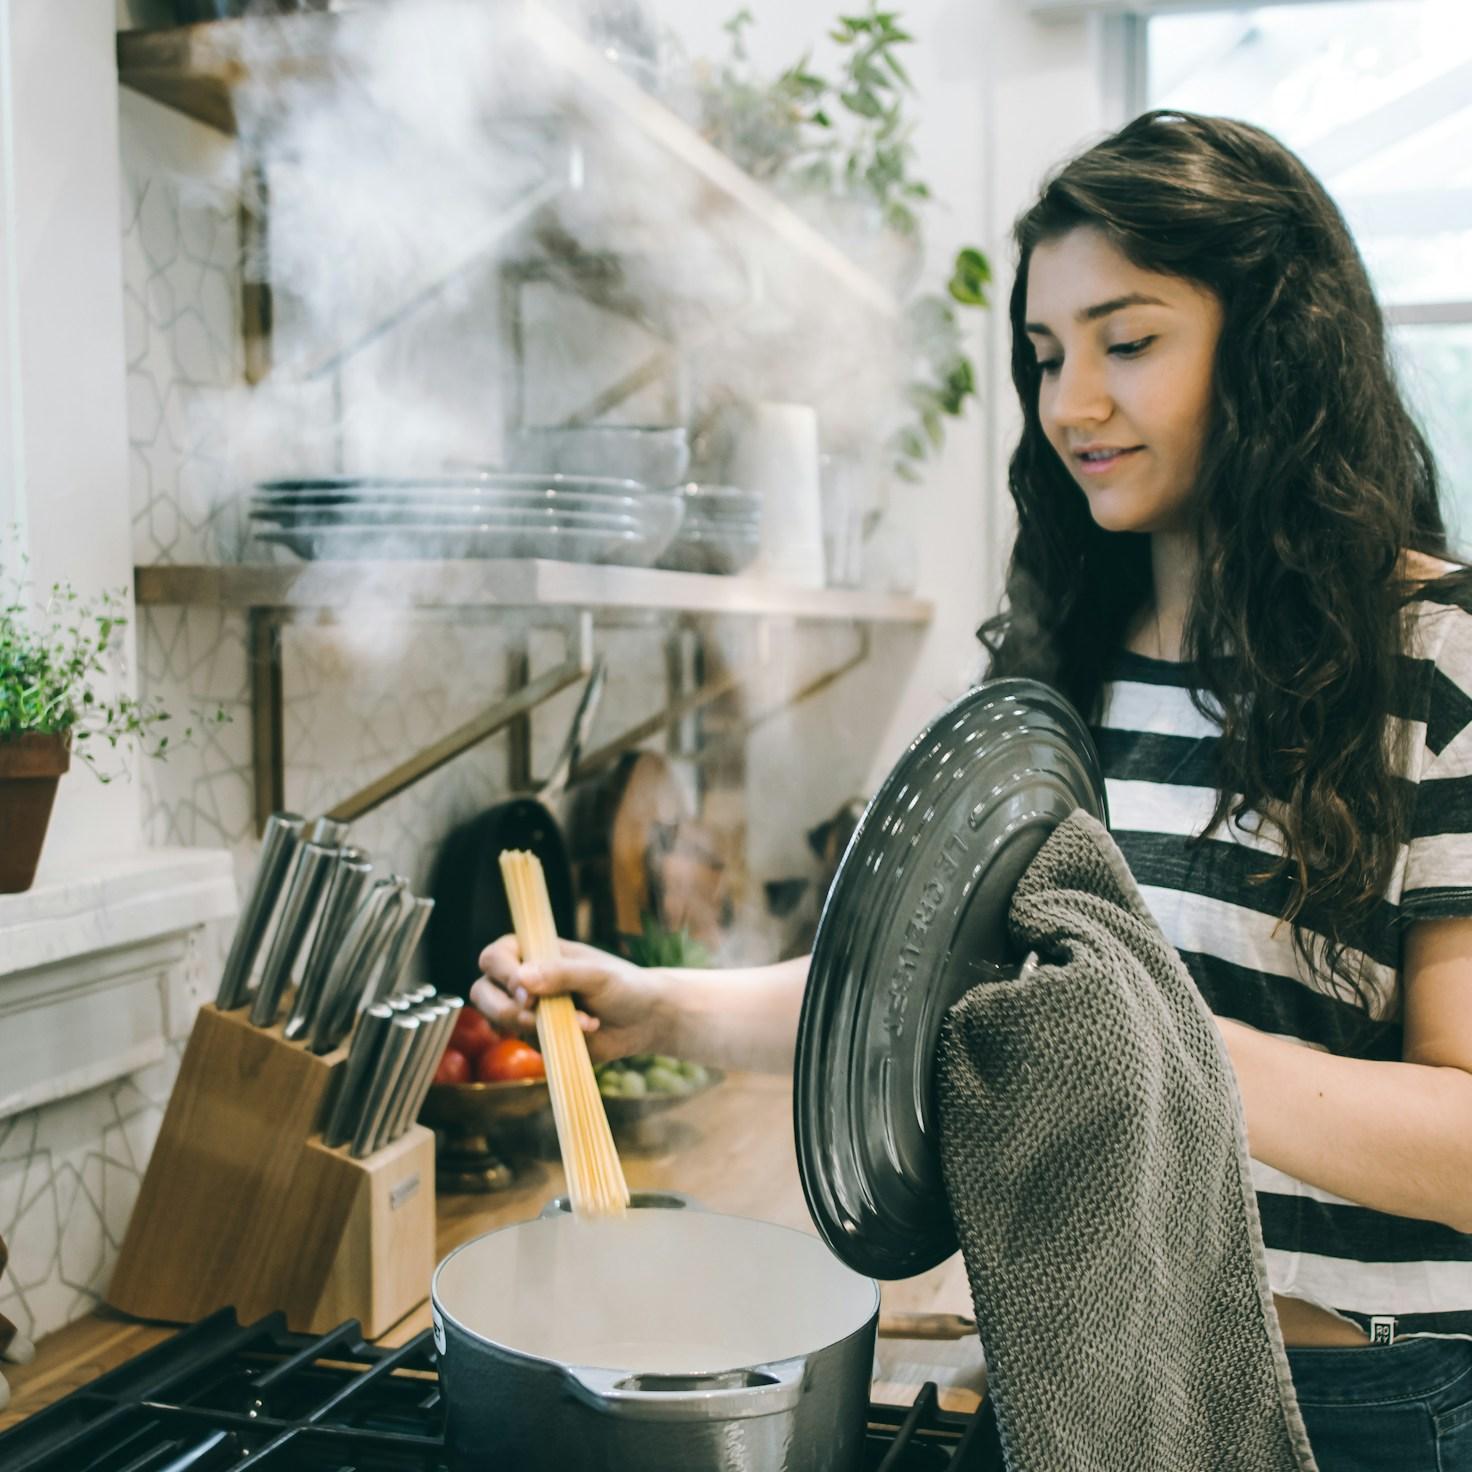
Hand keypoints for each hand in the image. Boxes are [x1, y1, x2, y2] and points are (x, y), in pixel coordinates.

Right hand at [471, 935, 668, 1062]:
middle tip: (537, 1013)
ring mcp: (528, 1010)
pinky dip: (551, 1040)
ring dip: (530, 1026)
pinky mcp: (538, 1037)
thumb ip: (560, 974)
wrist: (645, 1020)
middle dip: (506, 1008)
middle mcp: (524, 979)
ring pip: (498, 1020)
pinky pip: (527, 1043)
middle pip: (482, 991)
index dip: (502, 974)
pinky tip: (584, 1032)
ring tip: (577, 1021)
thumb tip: (520, 978)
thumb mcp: (596, 975)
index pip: (494, 957)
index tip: (528, 992)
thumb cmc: (623, 985)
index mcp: (534, 951)